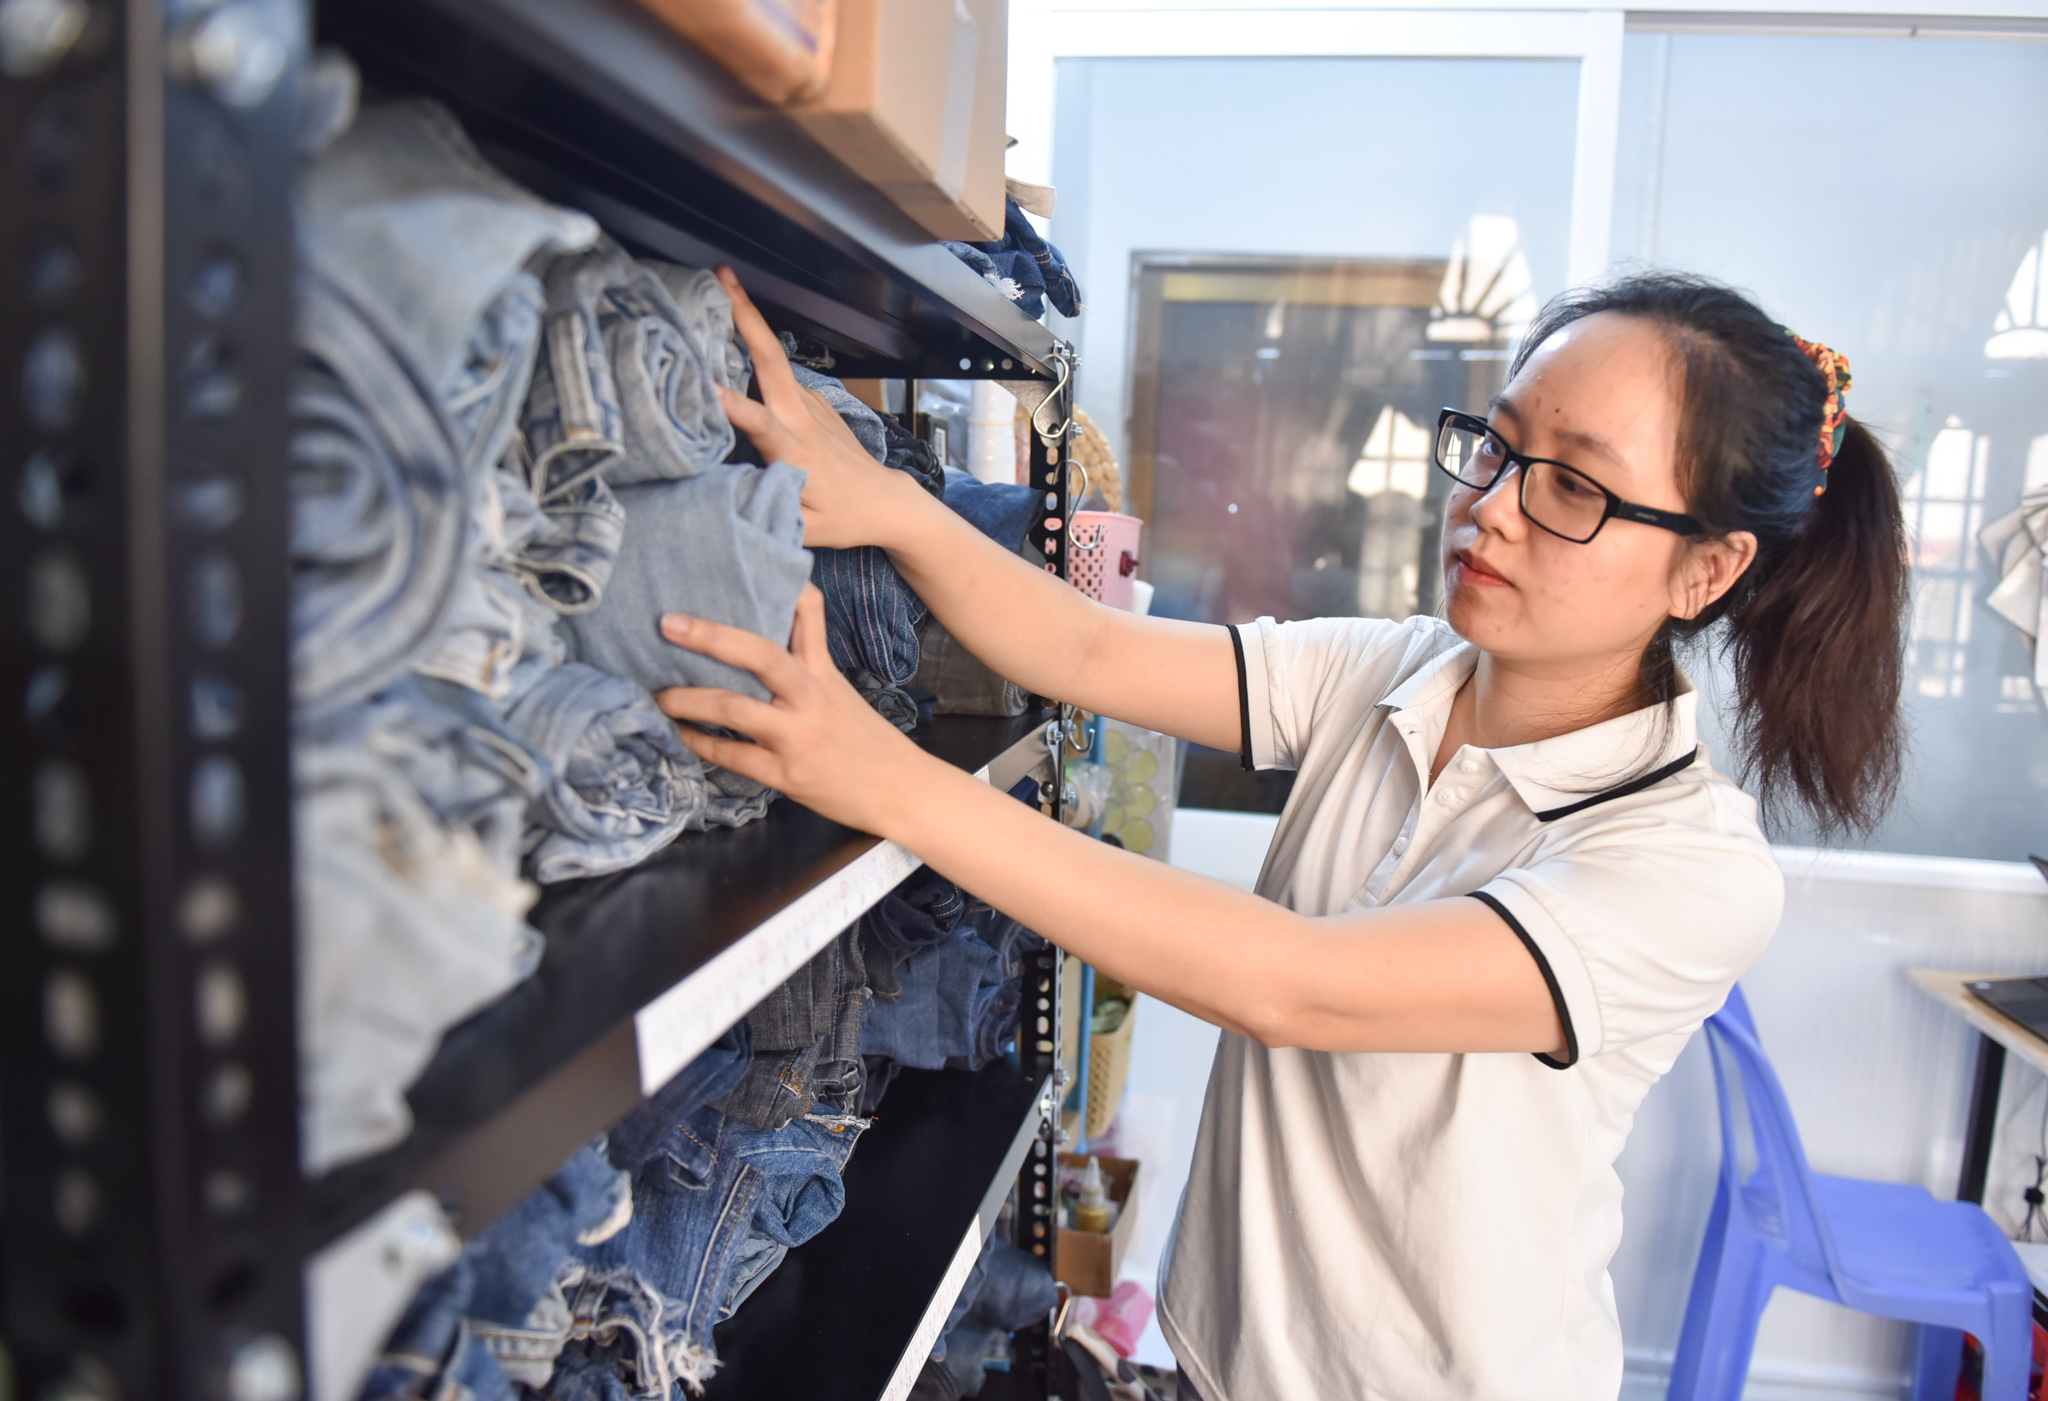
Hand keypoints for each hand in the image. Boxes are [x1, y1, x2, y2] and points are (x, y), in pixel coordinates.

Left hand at [654, 586, 930, 835]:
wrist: (900, 789)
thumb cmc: (864, 739)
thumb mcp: (840, 690)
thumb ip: (808, 659)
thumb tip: (773, 630)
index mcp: (821, 671)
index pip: (807, 614)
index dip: (780, 587)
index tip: (736, 564)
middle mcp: (808, 696)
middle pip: (760, 654)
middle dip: (711, 637)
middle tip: (667, 624)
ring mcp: (797, 735)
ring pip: (735, 708)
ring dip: (688, 699)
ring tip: (657, 694)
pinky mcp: (786, 773)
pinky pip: (733, 755)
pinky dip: (700, 743)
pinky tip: (679, 736)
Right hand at [714, 267, 920, 549]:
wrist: (886, 500)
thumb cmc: (843, 517)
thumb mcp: (802, 528)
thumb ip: (764, 506)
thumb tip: (723, 487)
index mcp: (796, 451)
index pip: (761, 423)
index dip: (733, 406)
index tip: (706, 389)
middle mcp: (802, 419)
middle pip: (770, 360)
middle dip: (746, 317)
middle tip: (720, 278)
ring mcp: (810, 406)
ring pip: (773, 359)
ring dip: (749, 322)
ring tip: (718, 289)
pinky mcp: (813, 403)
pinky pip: (779, 372)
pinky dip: (757, 350)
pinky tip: (737, 337)